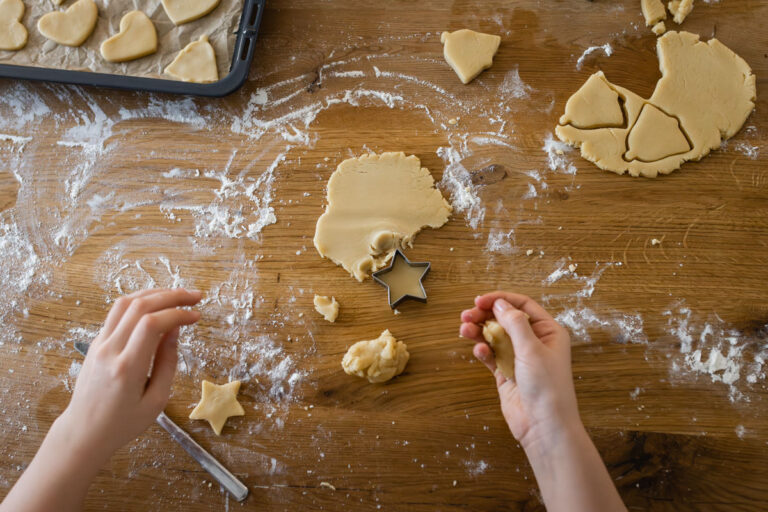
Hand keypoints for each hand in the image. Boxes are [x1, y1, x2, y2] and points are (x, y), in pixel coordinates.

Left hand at [57, 288, 201, 464]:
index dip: (178, 314)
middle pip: (140, 306)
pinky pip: (117, 313)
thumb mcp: (156, 400)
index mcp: (127, 368)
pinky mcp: (96, 343)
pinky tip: (156, 306)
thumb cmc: (123, 423)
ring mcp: (99, 344)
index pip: (152, 324)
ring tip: (177, 296)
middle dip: (172, 296)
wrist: (84, 432)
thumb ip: (167, 363)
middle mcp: (110, 350)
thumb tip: (175, 330)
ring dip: (154, 294)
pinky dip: (140, 302)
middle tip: (195, 297)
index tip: (196, 316)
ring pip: (125, 303)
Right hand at [460, 292, 580, 449]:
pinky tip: (478, 350)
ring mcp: (519, 358)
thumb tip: (499, 303)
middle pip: (505, 319)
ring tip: (464, 329)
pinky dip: (483, 351)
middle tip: (466, 315)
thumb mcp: (532, 349)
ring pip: (495, 336)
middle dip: (485, 315)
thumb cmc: (548, 387)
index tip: (479, 301)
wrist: (544, 426)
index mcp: (548, 331)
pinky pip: (491, 356)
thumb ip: (514, 323)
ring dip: (479, 331)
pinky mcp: (506, 373)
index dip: (500, 300)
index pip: (522, 306)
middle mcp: (534, 342)